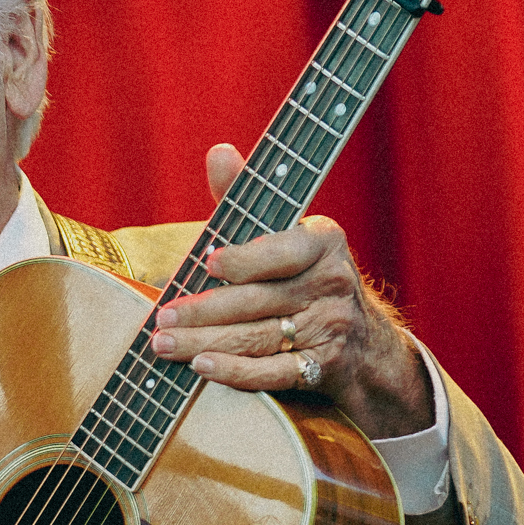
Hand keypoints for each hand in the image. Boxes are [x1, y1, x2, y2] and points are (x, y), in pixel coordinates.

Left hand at [146, 143, 434, 437]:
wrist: (361, 339)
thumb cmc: (299, 274)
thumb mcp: (281, 232)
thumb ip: (243, 195)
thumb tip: (219, 151)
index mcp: (322, 242)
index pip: (283, 251)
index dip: (246, 259)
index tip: (208, 263)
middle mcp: (331, 283)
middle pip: (258, 300)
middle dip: (204, 310)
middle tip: (161, 316)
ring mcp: (329, 327)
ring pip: (258, 337)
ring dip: (205, 341)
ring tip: (163, 343)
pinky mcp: (322, 367)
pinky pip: (274, 373)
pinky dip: (236, 371)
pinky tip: (201, 366)